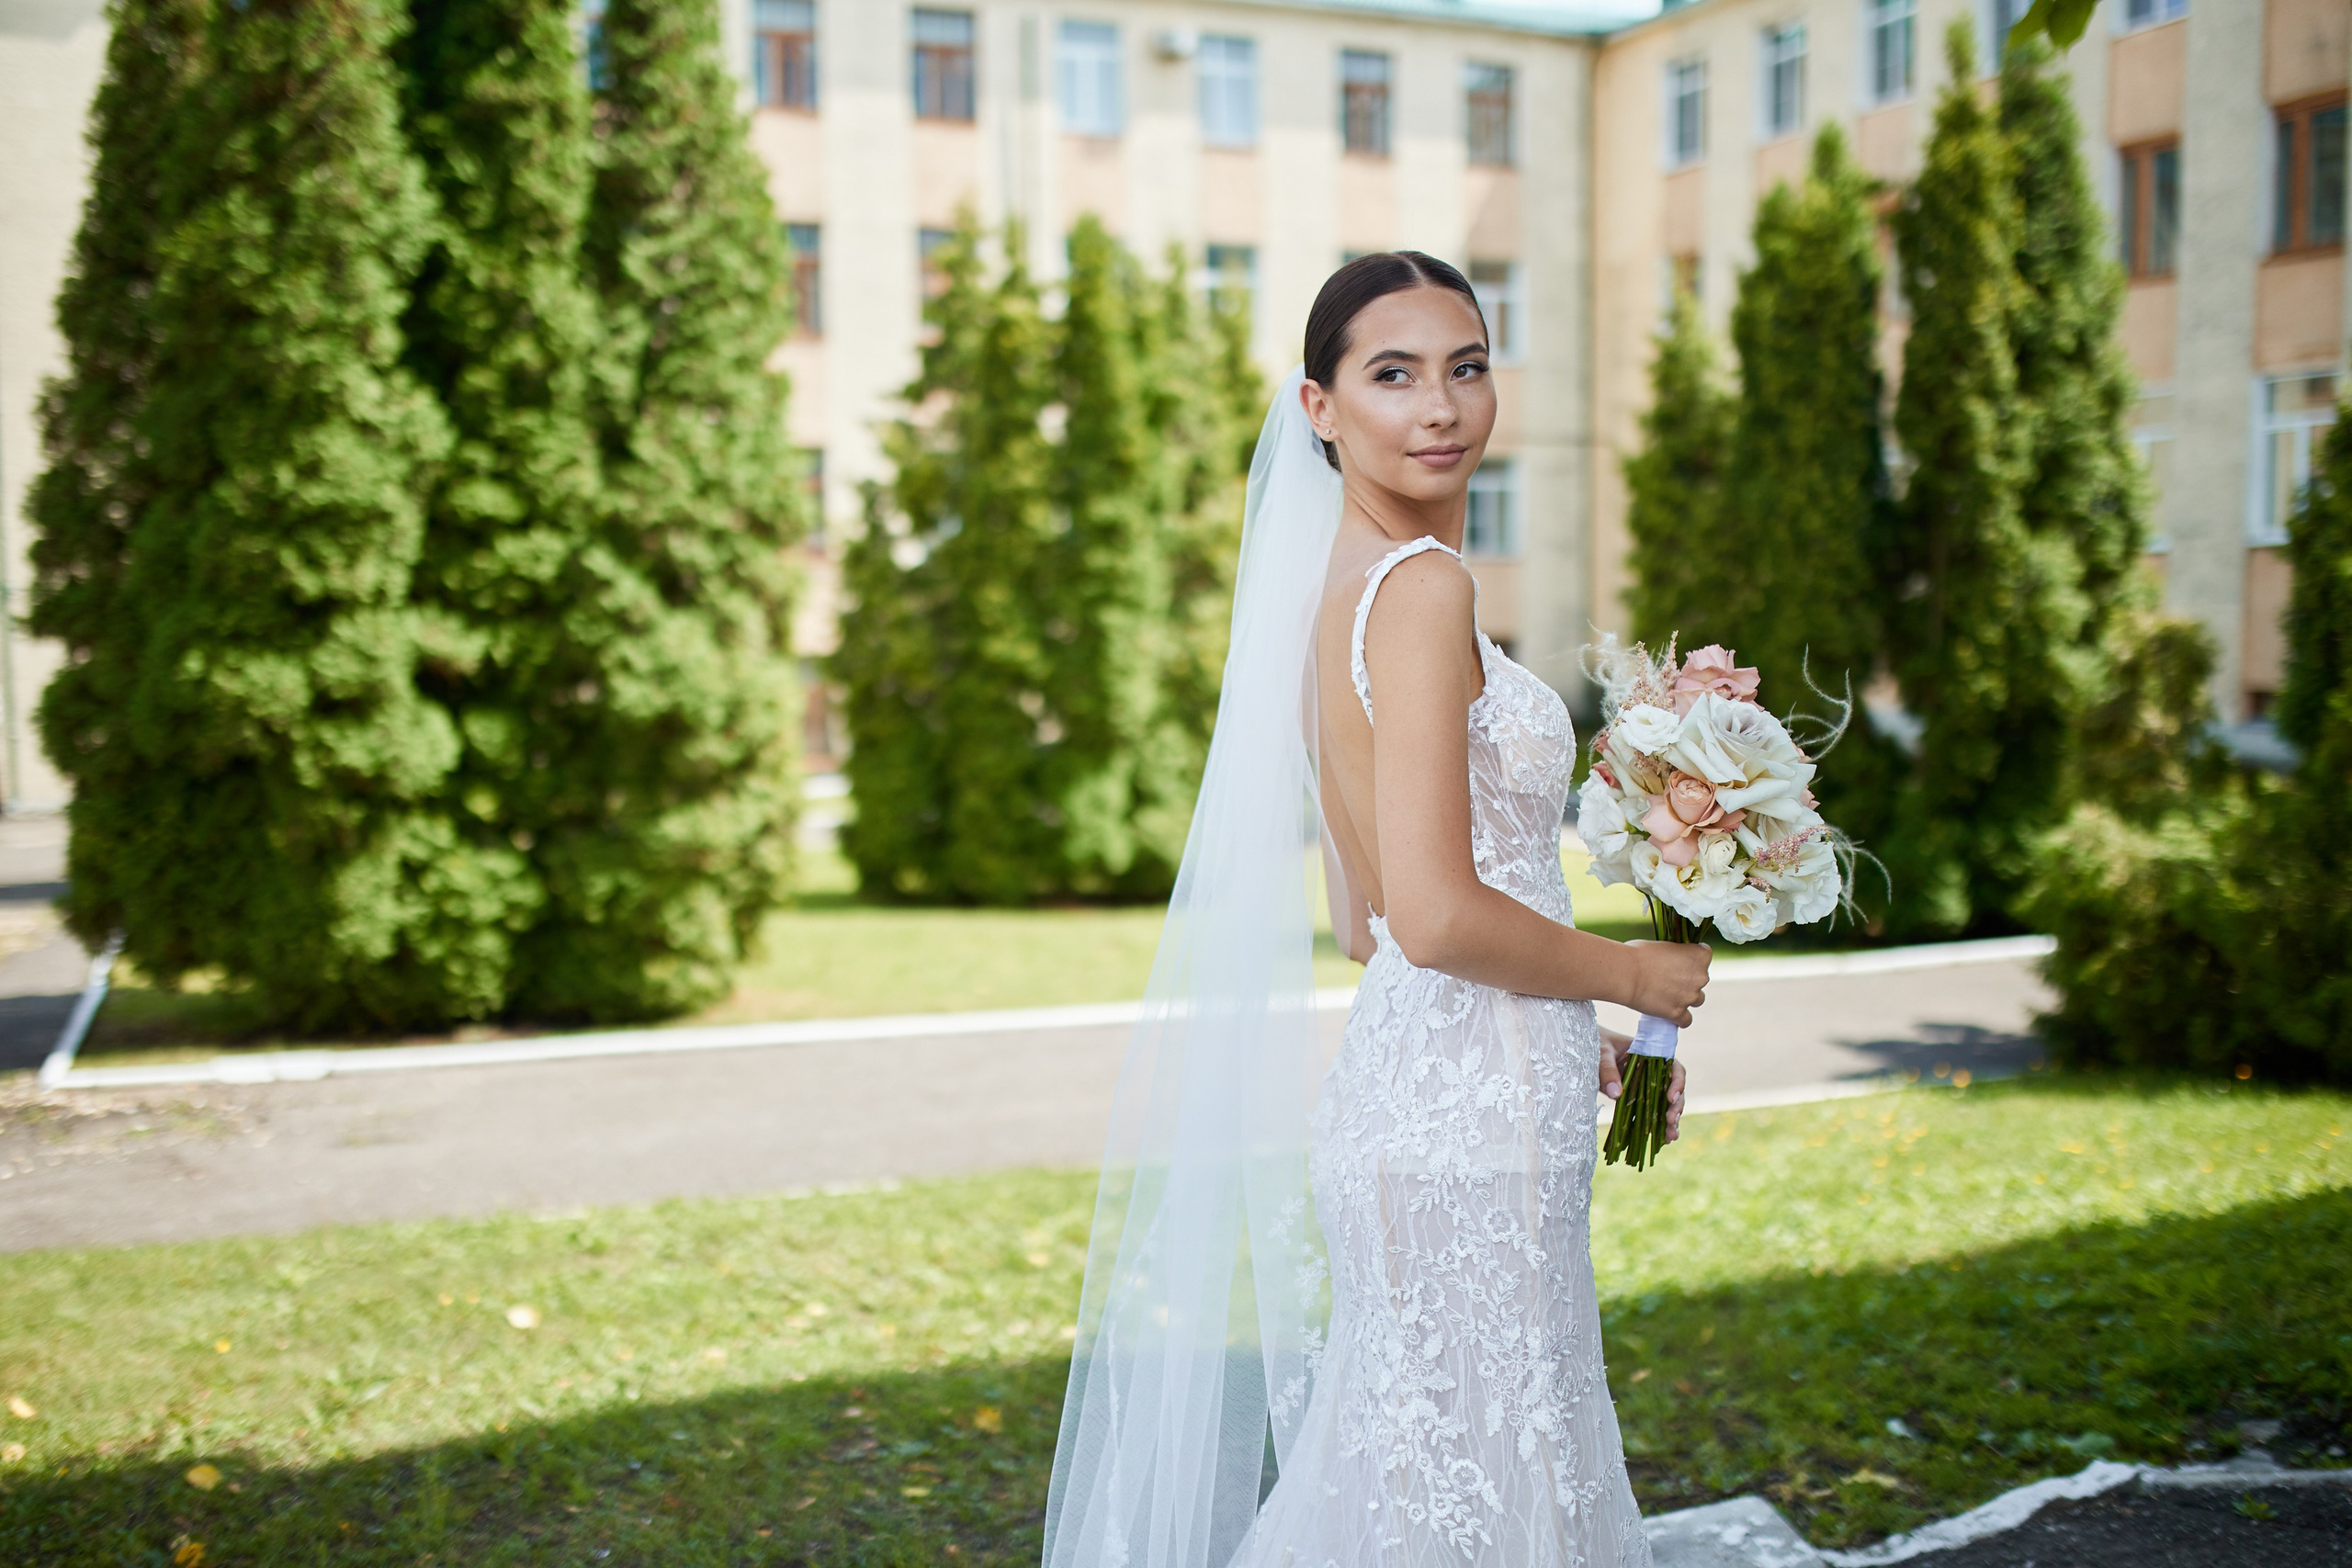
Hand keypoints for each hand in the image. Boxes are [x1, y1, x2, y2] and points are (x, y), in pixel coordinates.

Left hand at [1598, 1029, 1687, 1143]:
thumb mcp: (1601, 1052)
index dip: (1677, 1083)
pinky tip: (1662, 1141)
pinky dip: (1657, 1126)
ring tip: (1670, 1137)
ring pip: (1666, 1104)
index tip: (1671, 1097)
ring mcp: (1646, 1086)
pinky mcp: (1637, 1098)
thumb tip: (1616, 1094)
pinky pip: (1651, 1113)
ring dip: (1670, 1121)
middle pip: (1673, 1089)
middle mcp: (1654, 1071)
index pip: (1673, 1067)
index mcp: (1651, 1054)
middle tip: (1671, 1121)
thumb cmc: (1596, 1043)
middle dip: (1676, 1106)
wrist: (1585, 1045)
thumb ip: (1608, 1070)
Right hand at [1624, 939, 1709, 1025]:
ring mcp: (1690, 996)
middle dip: (1688, 978)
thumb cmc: (1639, 954)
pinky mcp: (1678, 1013)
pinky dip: (1680, 1018)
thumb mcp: (1663, 945)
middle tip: (1668, 977)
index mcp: (1699, 956)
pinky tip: (1671, 1014)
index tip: (1680, 958)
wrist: (1626, 973)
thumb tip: (1673, 960)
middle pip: (1701, 978)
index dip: (1691, 956)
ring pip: (1697, 999)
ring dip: (1686, 997)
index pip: (1705, 954)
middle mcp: (1700, 977)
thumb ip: (1675, 954)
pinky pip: (1686, 1020)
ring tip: (1668, 995)